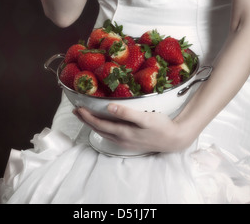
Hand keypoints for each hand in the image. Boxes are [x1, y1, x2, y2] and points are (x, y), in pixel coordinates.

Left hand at [74, 104, 190, 152]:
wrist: (173, 139)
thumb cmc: (160, 126)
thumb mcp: (145, 118)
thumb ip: (126, 113)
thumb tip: (109, 108)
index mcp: (123, 132)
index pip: (99, 124)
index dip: (87, 116)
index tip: (78, 108)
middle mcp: (121, 138)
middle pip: (98, 129)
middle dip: (86, 120)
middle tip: (76, 111)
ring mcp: (125, 141)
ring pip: (103, 132)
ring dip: (92, 124)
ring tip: (84, 116)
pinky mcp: (129, 141)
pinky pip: (110, 134)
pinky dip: (102, 127)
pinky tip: (103, 123)